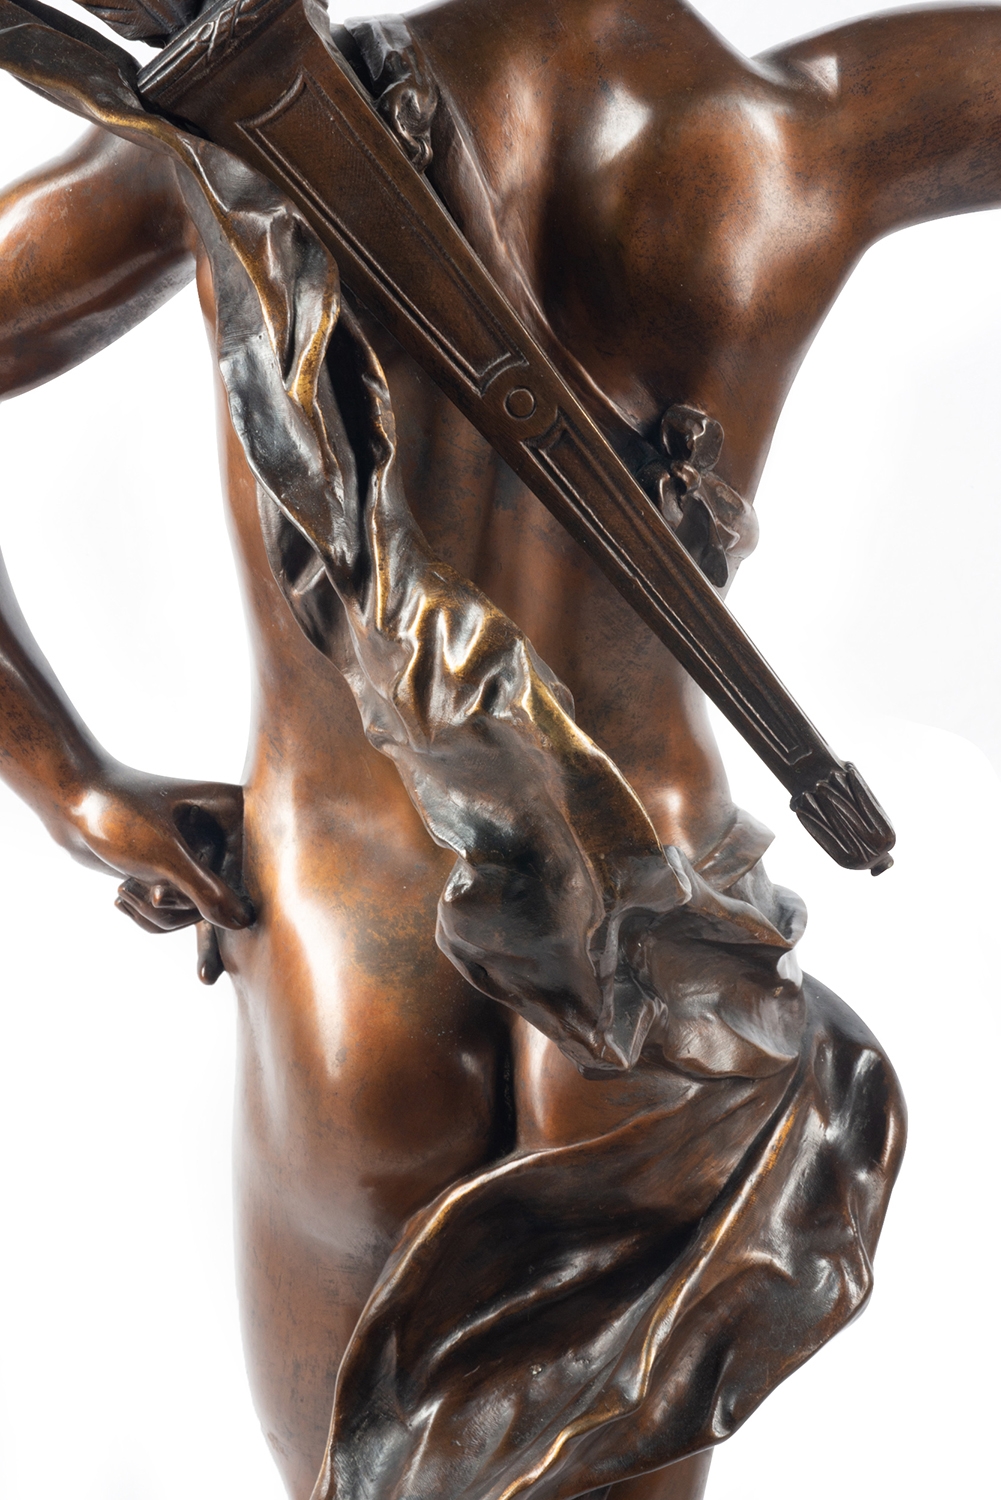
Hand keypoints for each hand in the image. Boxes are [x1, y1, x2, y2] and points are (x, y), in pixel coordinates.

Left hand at [62, 762, 252, 940]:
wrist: (69, 801)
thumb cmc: (117, 815)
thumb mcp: (164, 856)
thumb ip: (205, 891)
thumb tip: (243, 923)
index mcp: (234, 811)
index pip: (251, 872)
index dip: (227, 906)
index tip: (209, 966)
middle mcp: (225, 831)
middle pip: (225, 896)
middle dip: (176, 907)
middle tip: (150, 896)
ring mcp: (201, 852)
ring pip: (196, 908)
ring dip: (155, 911)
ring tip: (124, 890)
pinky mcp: (178, 868)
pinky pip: (177, 908)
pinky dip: (148, 911)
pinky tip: (122, 897)